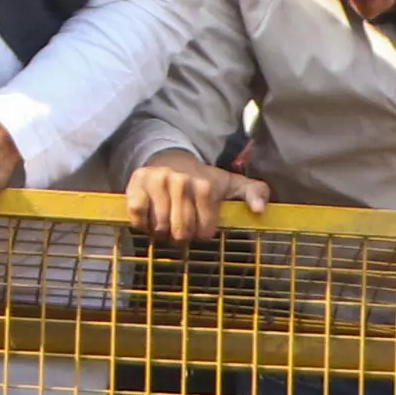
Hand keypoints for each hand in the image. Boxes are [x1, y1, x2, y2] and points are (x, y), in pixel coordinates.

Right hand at [127, 150, 272, 243]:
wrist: (170, 158)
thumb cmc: (203, 178)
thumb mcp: (232, 184)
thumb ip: (255, 193)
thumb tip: (259, 210)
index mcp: (205, 186)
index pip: (204, 231)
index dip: (202, 234)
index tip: (199, 226)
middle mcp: (180, 181)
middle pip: (181, 232)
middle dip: (182, 236)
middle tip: (181, 228)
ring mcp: (156, 182)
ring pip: (159, 227)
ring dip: (162, 233)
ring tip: (166, 224)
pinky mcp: (136, 184)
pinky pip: (137, 215)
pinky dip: (141, 223)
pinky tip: (149, 218)